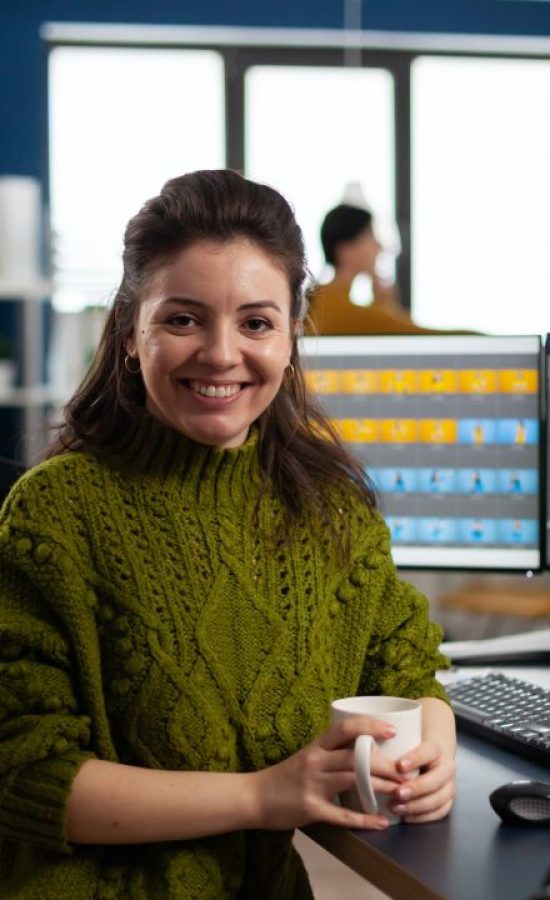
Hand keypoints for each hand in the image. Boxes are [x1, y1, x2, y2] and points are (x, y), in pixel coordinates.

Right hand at [252, 716, 409, 831]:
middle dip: (385, 764)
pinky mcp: (311, 809)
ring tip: (401, 792)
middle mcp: (315, 762)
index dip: (370, 727)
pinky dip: (364, 819)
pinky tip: (380, 822)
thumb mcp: (307, 757)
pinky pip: (342, 814)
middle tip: (406, 771)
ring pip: (353, 781)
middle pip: (355, 757)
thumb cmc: (285, 776)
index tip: (393, 731)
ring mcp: (313, 785)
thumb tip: (364, 750)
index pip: (345, 729)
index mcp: (316, 747)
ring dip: (381, 786)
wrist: (255, 797)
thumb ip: (331, 753)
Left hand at [389, 738, 455, 822]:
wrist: (433, 757)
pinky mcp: (447, 800)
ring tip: (397, 807)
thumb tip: (370, 747)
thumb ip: (392, 745)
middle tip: (397, 793)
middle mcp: (447, 767)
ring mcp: (449, 785)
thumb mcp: (406, 742)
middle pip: (436, 779)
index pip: (429, 752)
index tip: (399, 765)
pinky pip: (440, 812)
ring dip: (418, 806)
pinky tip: (407, 817)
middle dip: (417, 788)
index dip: (415, 759)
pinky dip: (424, 817)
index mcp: (436, 749)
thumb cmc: (412, 748)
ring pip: (439, 798)